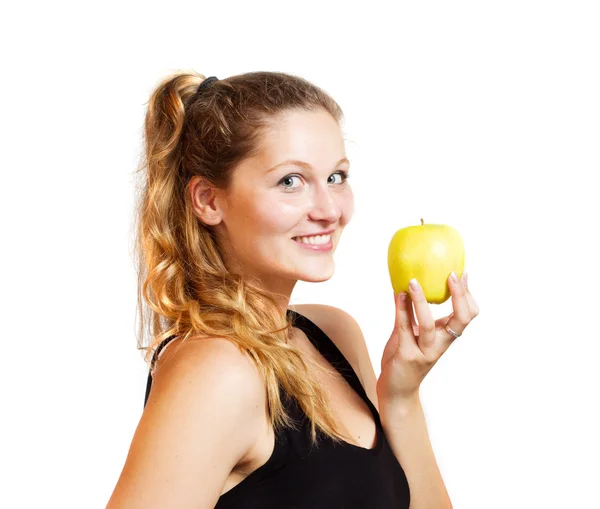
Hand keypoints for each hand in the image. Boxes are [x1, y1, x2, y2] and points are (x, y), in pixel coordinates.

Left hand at [377, 272, 479, 405]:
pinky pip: (404, 328)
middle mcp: (440, 345)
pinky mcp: (407, 356)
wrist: (396, 388)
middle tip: (451, 275)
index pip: (467, 315)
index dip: (467, 295)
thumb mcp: (413, 332)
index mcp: (446, 337)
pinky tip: (399, 295)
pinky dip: (401, 309)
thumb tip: (412, 283)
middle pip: (460, 321)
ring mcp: (424, 351)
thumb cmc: (406, 356)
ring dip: (421, 301)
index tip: (462, 275)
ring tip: (414, 282)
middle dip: (460, 296)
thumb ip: (413, 312)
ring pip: (428, 325)